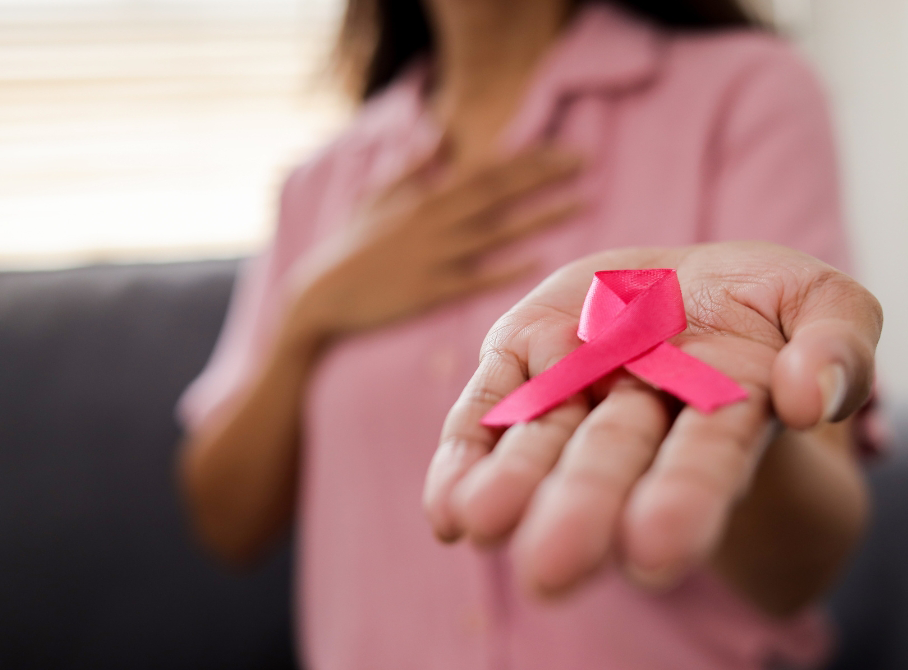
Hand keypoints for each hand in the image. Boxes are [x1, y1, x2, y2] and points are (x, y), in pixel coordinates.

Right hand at [288, 143, 582, 340]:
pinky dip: (506, 268)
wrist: (320, 297)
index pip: (486, 170)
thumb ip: (414, 168)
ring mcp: (434, 257)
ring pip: (496, 231)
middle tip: (586, 162)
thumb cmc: (350, 248)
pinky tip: (539, 260)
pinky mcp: (431, 292)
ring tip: (581, 204)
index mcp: (425, 199)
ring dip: (540, 217)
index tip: (564, 151)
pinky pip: (476, 277)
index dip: (527, 160)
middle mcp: (434, 222)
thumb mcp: (377, 198)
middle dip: (544, 176)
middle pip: (499, 192)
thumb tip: (441, 135)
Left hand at [424, 242, 881, 596]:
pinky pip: (486, 409)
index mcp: (723, 410)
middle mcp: (639, 416)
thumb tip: (808, 398)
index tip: (655, 552)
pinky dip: (465, 457)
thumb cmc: (762, 304)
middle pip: (610, 461)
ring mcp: (573, 389)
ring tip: (482, 523)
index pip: (705, 460)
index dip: (683, 502)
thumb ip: (838, 343)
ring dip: (512, 485)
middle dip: (583, 509)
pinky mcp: (519, 362)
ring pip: (539, 441)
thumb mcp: (824, 301)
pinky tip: (449, 510)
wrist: (682, 284)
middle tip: (551, 571)